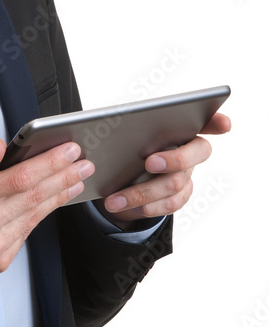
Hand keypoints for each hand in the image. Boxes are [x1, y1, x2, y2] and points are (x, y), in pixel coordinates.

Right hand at [0, 138, 94, 283]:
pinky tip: (52, 200)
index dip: (49, 163)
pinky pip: (26, 232)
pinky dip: (40, 214)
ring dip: (59, 196)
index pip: (19, 178)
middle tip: (84, 162)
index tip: (69, 150)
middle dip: (64, 177)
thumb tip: (0, 146)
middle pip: (34, 197)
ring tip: (76, 179)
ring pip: (35, 216)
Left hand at [98, 112, 230, 224]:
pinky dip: (145, 207)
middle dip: (175, 158)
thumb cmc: (124, 145)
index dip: (217, 121)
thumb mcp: (120, 134)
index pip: (206, 119)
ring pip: (175, 183)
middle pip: (197, 152)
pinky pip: (169, 204)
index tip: (224, 124)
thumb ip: (122, 129)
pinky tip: (122, 207)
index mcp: (179, 126)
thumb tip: (104, 136)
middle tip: (149, 162)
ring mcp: (187, 173)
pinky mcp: (180, 195)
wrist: (119, 175)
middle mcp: (190, 148)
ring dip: (141, 193)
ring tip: (112, 200)